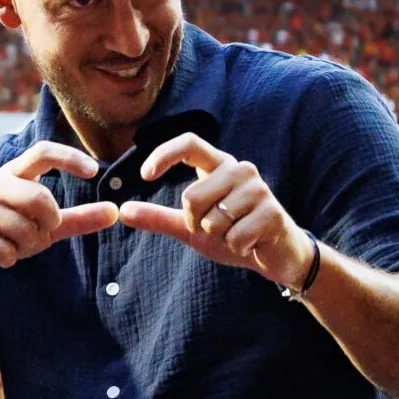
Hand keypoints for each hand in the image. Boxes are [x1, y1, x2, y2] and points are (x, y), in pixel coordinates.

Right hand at [0, 141, 119, 285]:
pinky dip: (10, 258)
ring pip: (25, 230)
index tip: (93, 171)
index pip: (42, 151)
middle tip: (40, 231)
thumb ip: (77, 218)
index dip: (69, 157)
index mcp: (13, 174)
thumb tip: (115, 212)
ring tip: (13, 244)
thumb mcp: (43, 225)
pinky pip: (8, 251)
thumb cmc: (5, 232)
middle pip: (41, 197)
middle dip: (48, 222)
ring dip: (28, 245)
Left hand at [118, 133, 312, 288]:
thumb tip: (122, 212)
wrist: (276, 255)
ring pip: (213, 220)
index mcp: (219, 166)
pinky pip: (234, 236)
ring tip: (236, 233)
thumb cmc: (232, 233)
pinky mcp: (272, 213)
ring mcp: (258, 189)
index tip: (145, 175)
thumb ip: (158, 217)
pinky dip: (236, 247)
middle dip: (195, 223)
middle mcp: (240, 169)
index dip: (164, 154)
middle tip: (215, 228)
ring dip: (219, 236)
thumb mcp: (191, 227)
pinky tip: (250, 242)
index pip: (189, 143)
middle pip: (192, 196)